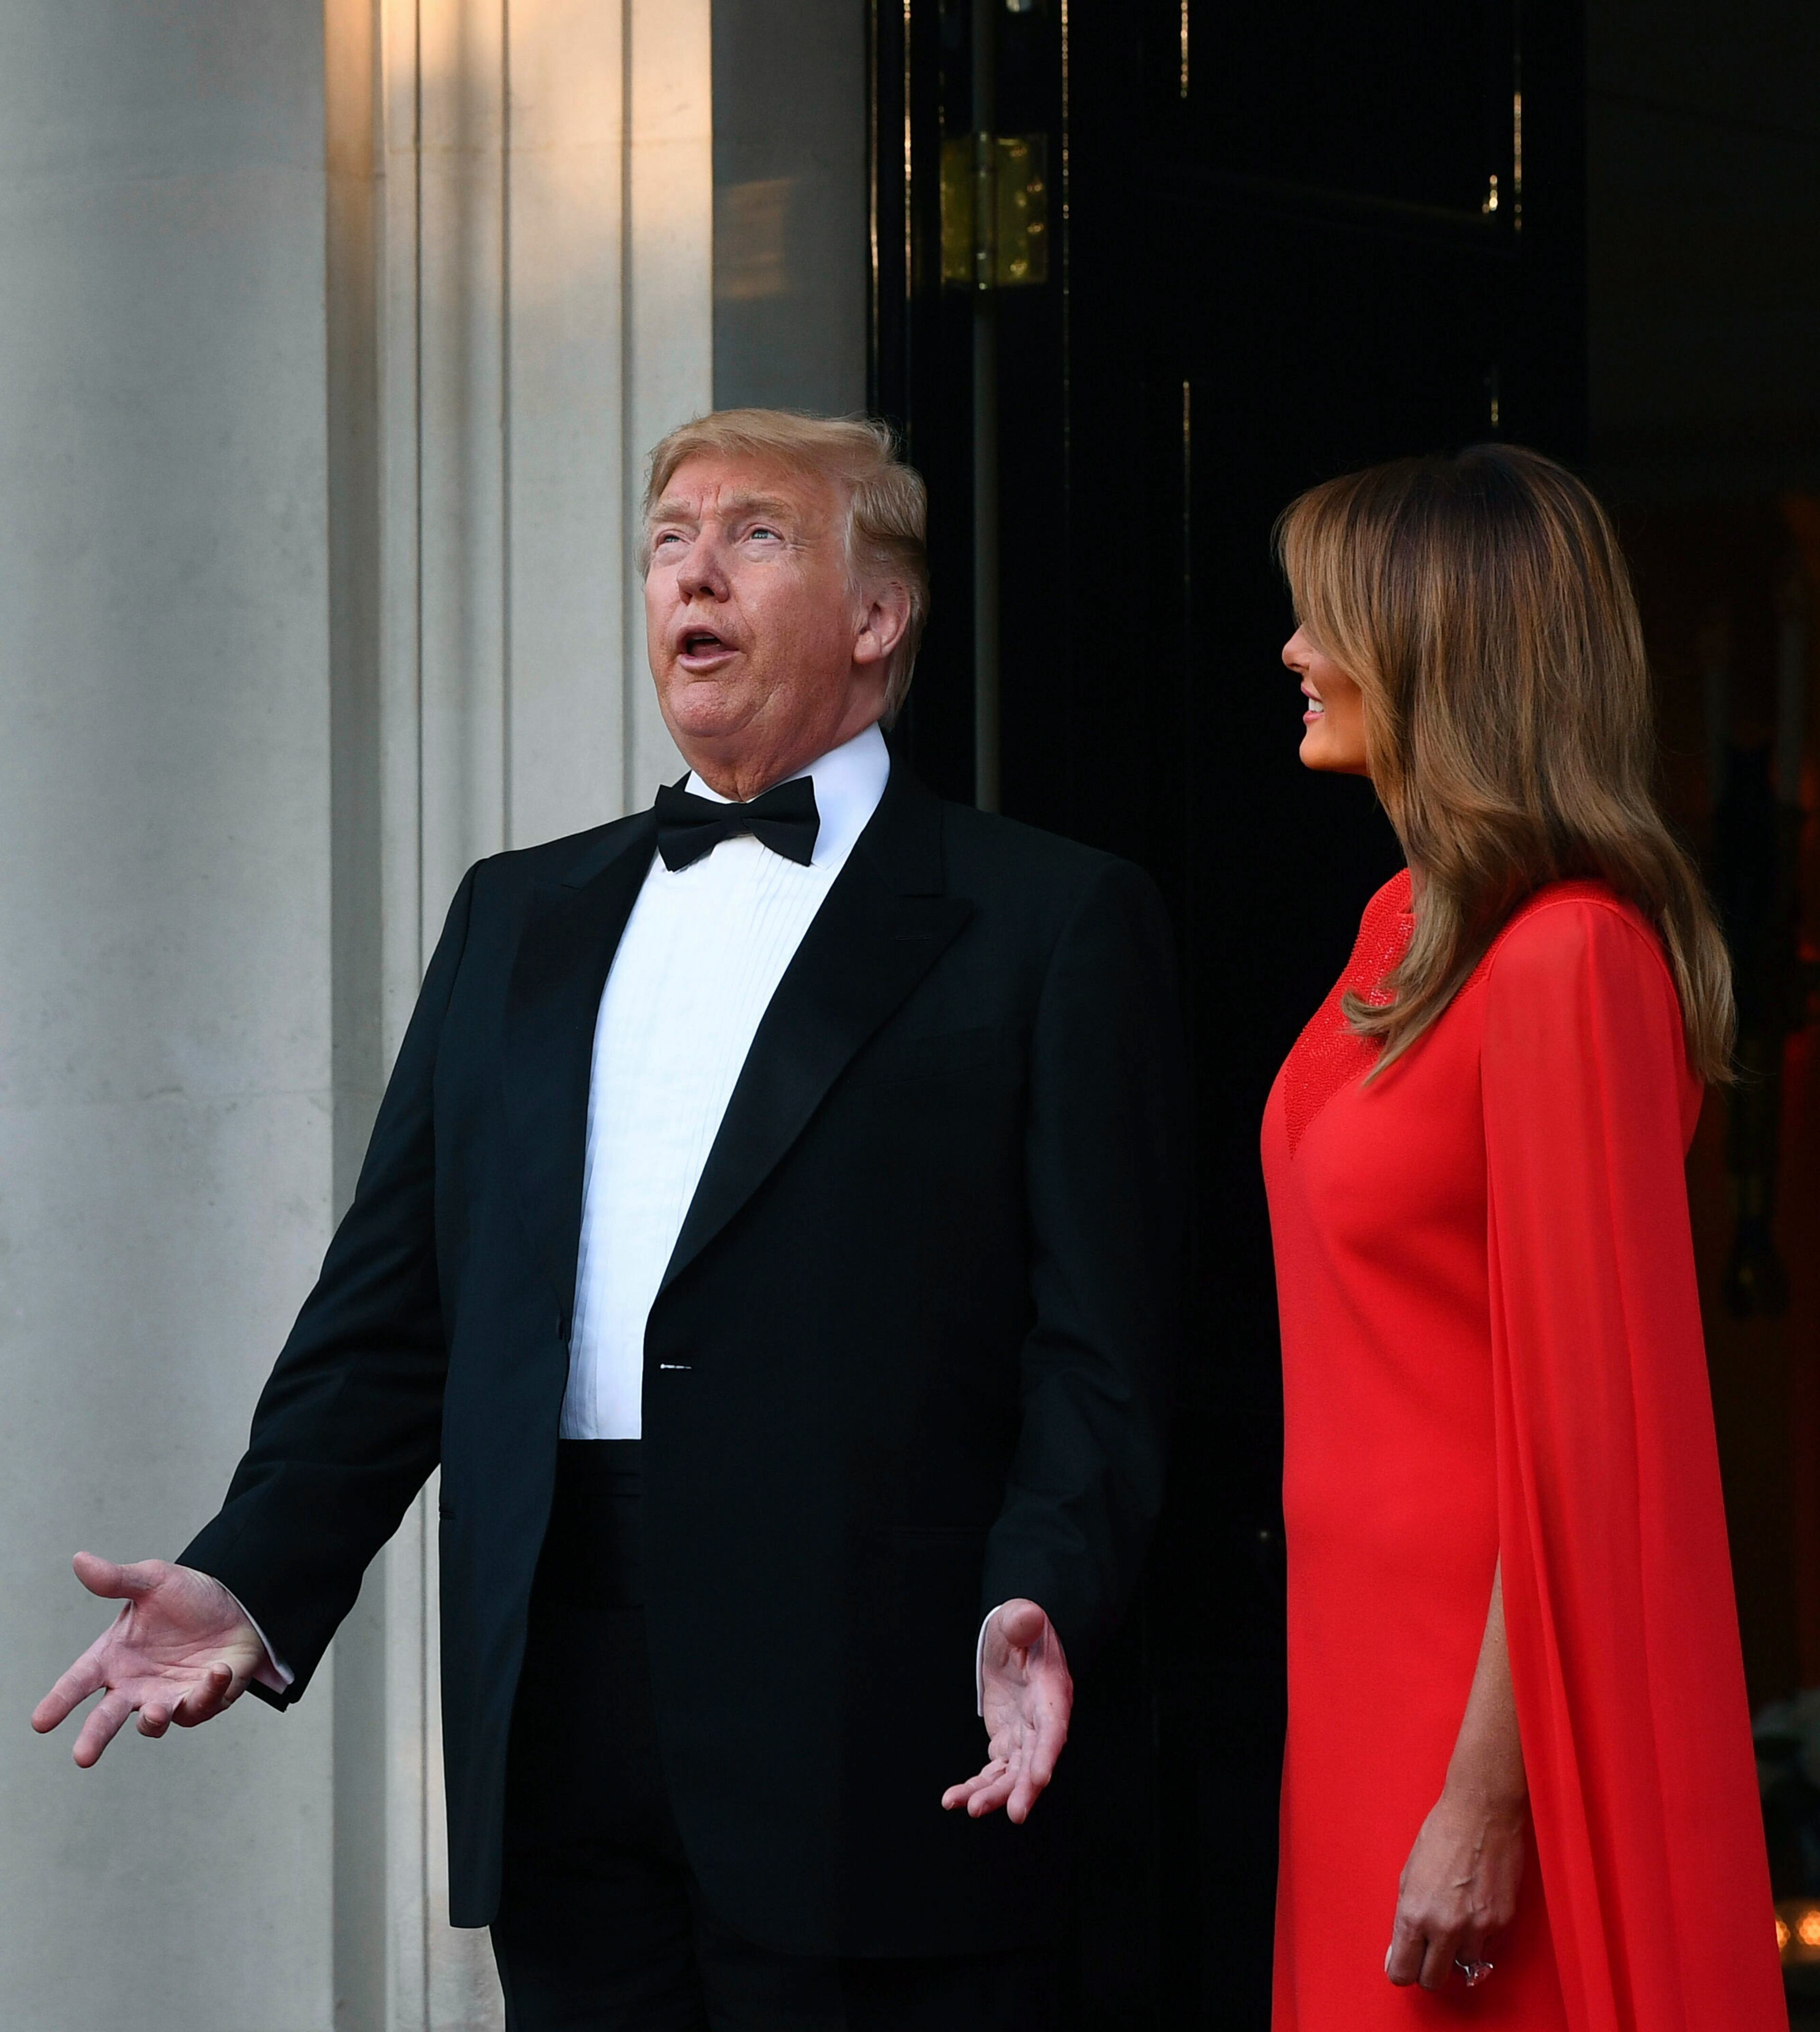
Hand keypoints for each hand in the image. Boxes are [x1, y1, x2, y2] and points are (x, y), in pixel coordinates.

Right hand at [31, 1554, 268, 1765]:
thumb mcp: (153, 1581)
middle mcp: (135, 1684)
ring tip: (154, 1712)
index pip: (79, 1681)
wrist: (238, 1604)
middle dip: (94, 1737)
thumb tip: (80, 1560)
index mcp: (114, 1657)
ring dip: (152, 1720)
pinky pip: (200, 1705)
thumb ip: (117, 1579)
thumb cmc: (188, 1597)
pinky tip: (216, 1671)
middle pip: (107, 1717)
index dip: (59, 1701)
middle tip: (82, 1756)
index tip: (40, 1721)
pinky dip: (208, 1692)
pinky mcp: (200, 1702)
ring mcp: (166, 1697)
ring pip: (152, 1721)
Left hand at [940, 1599, 1071, 1824]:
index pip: (1053, 1726)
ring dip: (993, 1793)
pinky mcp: (1006, 1739)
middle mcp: (1041, 1720)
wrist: (1015, 1638)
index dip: (1047, 1753)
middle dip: (1023, 1788)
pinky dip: (977, 1785)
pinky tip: (955, 1799)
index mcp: (1051, 1692)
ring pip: (1012, 1772)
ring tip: (968, 1808)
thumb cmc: (1022, 1626)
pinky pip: (994, 1769)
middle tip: (1012, 1814)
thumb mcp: (1021, 1617)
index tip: (1040, 1778)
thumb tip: (1027, 1615)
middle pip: (1035, 1760)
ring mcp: (1023, 1733)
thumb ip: (1024, 1619)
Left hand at [1386, 1784, 1525, 1989]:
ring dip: (1456, 1955)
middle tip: (1428, 1952)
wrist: (1482, 1814)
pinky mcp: (1502, 1923)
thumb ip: (1405, 1918)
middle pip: (1432, 1980)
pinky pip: (1488, 1952)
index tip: (1405, 1963)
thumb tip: (1400, 1952)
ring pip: (1463, 1970)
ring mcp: (1477, 1928)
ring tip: (1454, 1926)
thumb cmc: (1441, 1836)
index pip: (1402, 1972)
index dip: (1401, 1970)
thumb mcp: (1408, 1875)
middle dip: (1427, 1970)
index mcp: (1414, 1913)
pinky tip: (1474, 1915)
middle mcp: (1445, 1927)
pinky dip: (1480, 1943)